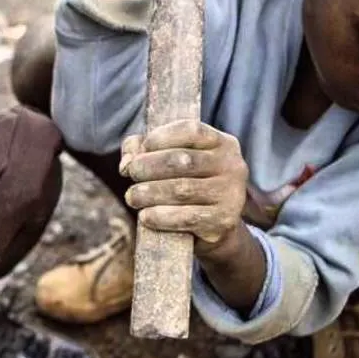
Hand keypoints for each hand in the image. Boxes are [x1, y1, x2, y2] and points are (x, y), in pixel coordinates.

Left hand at [120, 118, 247, 247]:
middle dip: (149, 166)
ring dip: (150, 193)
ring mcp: (231, 194)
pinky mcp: (224, 220)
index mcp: (221, 142)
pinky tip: (145, 216)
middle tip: (131, 174)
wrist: (214, 227)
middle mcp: (231, 165)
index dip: (161, 137)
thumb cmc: (186, 184)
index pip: (192, 130)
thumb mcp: (170, 159)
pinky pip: (188, 217)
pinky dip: (162, 216)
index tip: (142, 149)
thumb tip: (127, 162)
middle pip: (183, 160)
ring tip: (132, 197)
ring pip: (182, 189)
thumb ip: (143, 150)